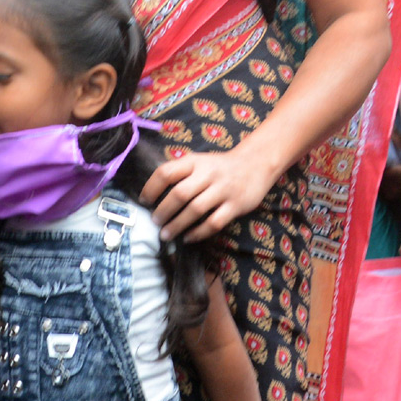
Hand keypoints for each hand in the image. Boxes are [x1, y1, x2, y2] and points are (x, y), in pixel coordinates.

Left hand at [140, 147, 275, 242]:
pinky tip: (188, 238)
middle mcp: (208, 174)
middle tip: (154, 222)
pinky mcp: (236, 205)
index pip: (166, 172)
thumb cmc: (218, 167)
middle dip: (163, 211)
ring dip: (177, 225)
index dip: (151, 188)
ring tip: (165, 234)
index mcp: (194, 162)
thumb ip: (179, 173)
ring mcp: (224, 190)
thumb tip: (150, 193)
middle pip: (179, 194)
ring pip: (195, 209)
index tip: (144, 201)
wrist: (256, 163)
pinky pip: (214, 222)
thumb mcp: (198, 162)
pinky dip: (198, 232)